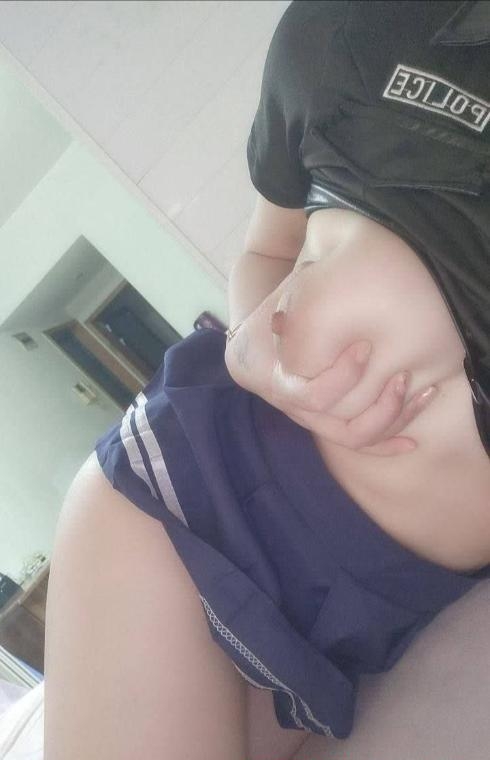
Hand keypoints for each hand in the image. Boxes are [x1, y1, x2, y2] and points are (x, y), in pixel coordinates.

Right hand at [224, 290, 436, 455]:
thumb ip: (298, 292)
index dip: (344, 376)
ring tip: (423, 394)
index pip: (313, 396)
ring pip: (355, 438)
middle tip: (403, 375)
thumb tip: (313, 270)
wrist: (257, 342)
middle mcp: (295, 409)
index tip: (367, 346)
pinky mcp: (329, 424)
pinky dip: (387, 443)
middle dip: (380, 404)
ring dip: (391, 419)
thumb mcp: (283, 300)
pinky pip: (359, 444)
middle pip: (340, 428)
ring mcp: (313, 420)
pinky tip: (413, 440)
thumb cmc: (278, 315)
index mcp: (279, 381)